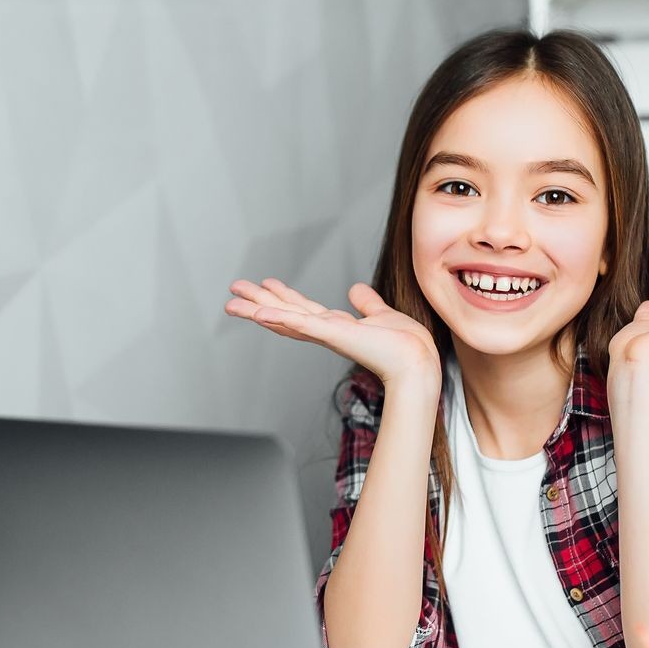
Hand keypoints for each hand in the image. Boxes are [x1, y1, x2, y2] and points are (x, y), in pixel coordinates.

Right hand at [224, 278, 440, 389]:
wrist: (417, 363)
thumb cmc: (405, 346)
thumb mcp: (382, 315)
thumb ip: (367, 304)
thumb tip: (356, 290)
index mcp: (336, 327)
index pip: (302, 309)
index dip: (283, 296)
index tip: (266, 284)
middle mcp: (326, 331)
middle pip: (284, 313)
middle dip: (258, 302)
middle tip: (233, 291)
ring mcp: (327, 334)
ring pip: (285, 318)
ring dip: (257, 310)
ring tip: (232, 303)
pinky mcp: (334, 334)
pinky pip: (302, 325)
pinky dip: (280, 319)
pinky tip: (261, 313)